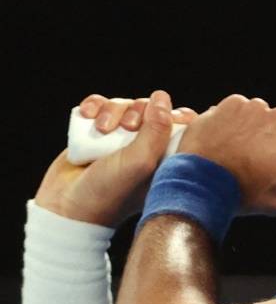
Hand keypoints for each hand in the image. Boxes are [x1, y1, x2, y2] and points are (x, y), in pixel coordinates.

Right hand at [34, 92, 197, 226]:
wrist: (66, 206)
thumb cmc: (110, 190)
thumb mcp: (141, 161)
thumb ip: (157, 130)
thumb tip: (162, 97)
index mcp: (165, 157)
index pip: (181, 125)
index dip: (175, 115)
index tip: (171, 116)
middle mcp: (144, 147)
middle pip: (149, 109)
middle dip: (136, 111)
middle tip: (127, 127)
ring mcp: (119, 140)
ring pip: (122, 105)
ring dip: (111, 110)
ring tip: (100, 129)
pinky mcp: (95, 133)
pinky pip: (99, 106)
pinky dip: (93, 106)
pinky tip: (86, 115)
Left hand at [175, 94, 275, 215]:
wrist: (199, 182)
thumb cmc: (239, 194)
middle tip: (266, 159)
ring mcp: (256, 108)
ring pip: (266, 117)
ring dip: (259, 130)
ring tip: (241, 152)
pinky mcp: (233, 104)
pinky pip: (243, 110)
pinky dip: (237, 123)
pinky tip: (228, 142)